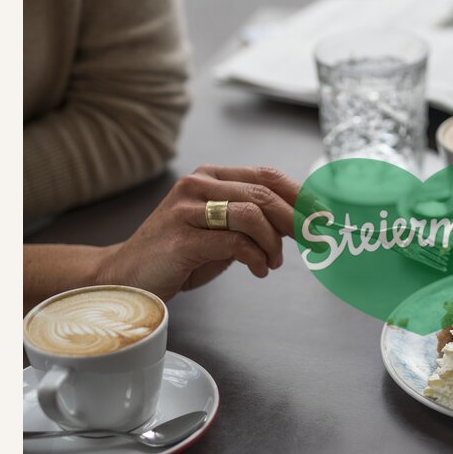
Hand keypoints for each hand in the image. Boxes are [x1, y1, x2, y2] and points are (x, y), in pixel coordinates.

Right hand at [96, 165, 300, 300]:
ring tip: (273, 263)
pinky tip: (258, 269)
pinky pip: (235, 242)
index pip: (267, 176)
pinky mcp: (182, 238)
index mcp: (211, 176)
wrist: (128, 277)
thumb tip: (299, 223)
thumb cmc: (180, 254)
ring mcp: (187, 209)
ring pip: (252, 215)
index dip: (301, 195)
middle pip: (264, 194)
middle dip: (299, 220)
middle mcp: (198, 185)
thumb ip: (253, 221)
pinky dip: (256, 258)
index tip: (324, 216)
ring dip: (274, 244)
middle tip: (316, 242)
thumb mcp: (221, 230)